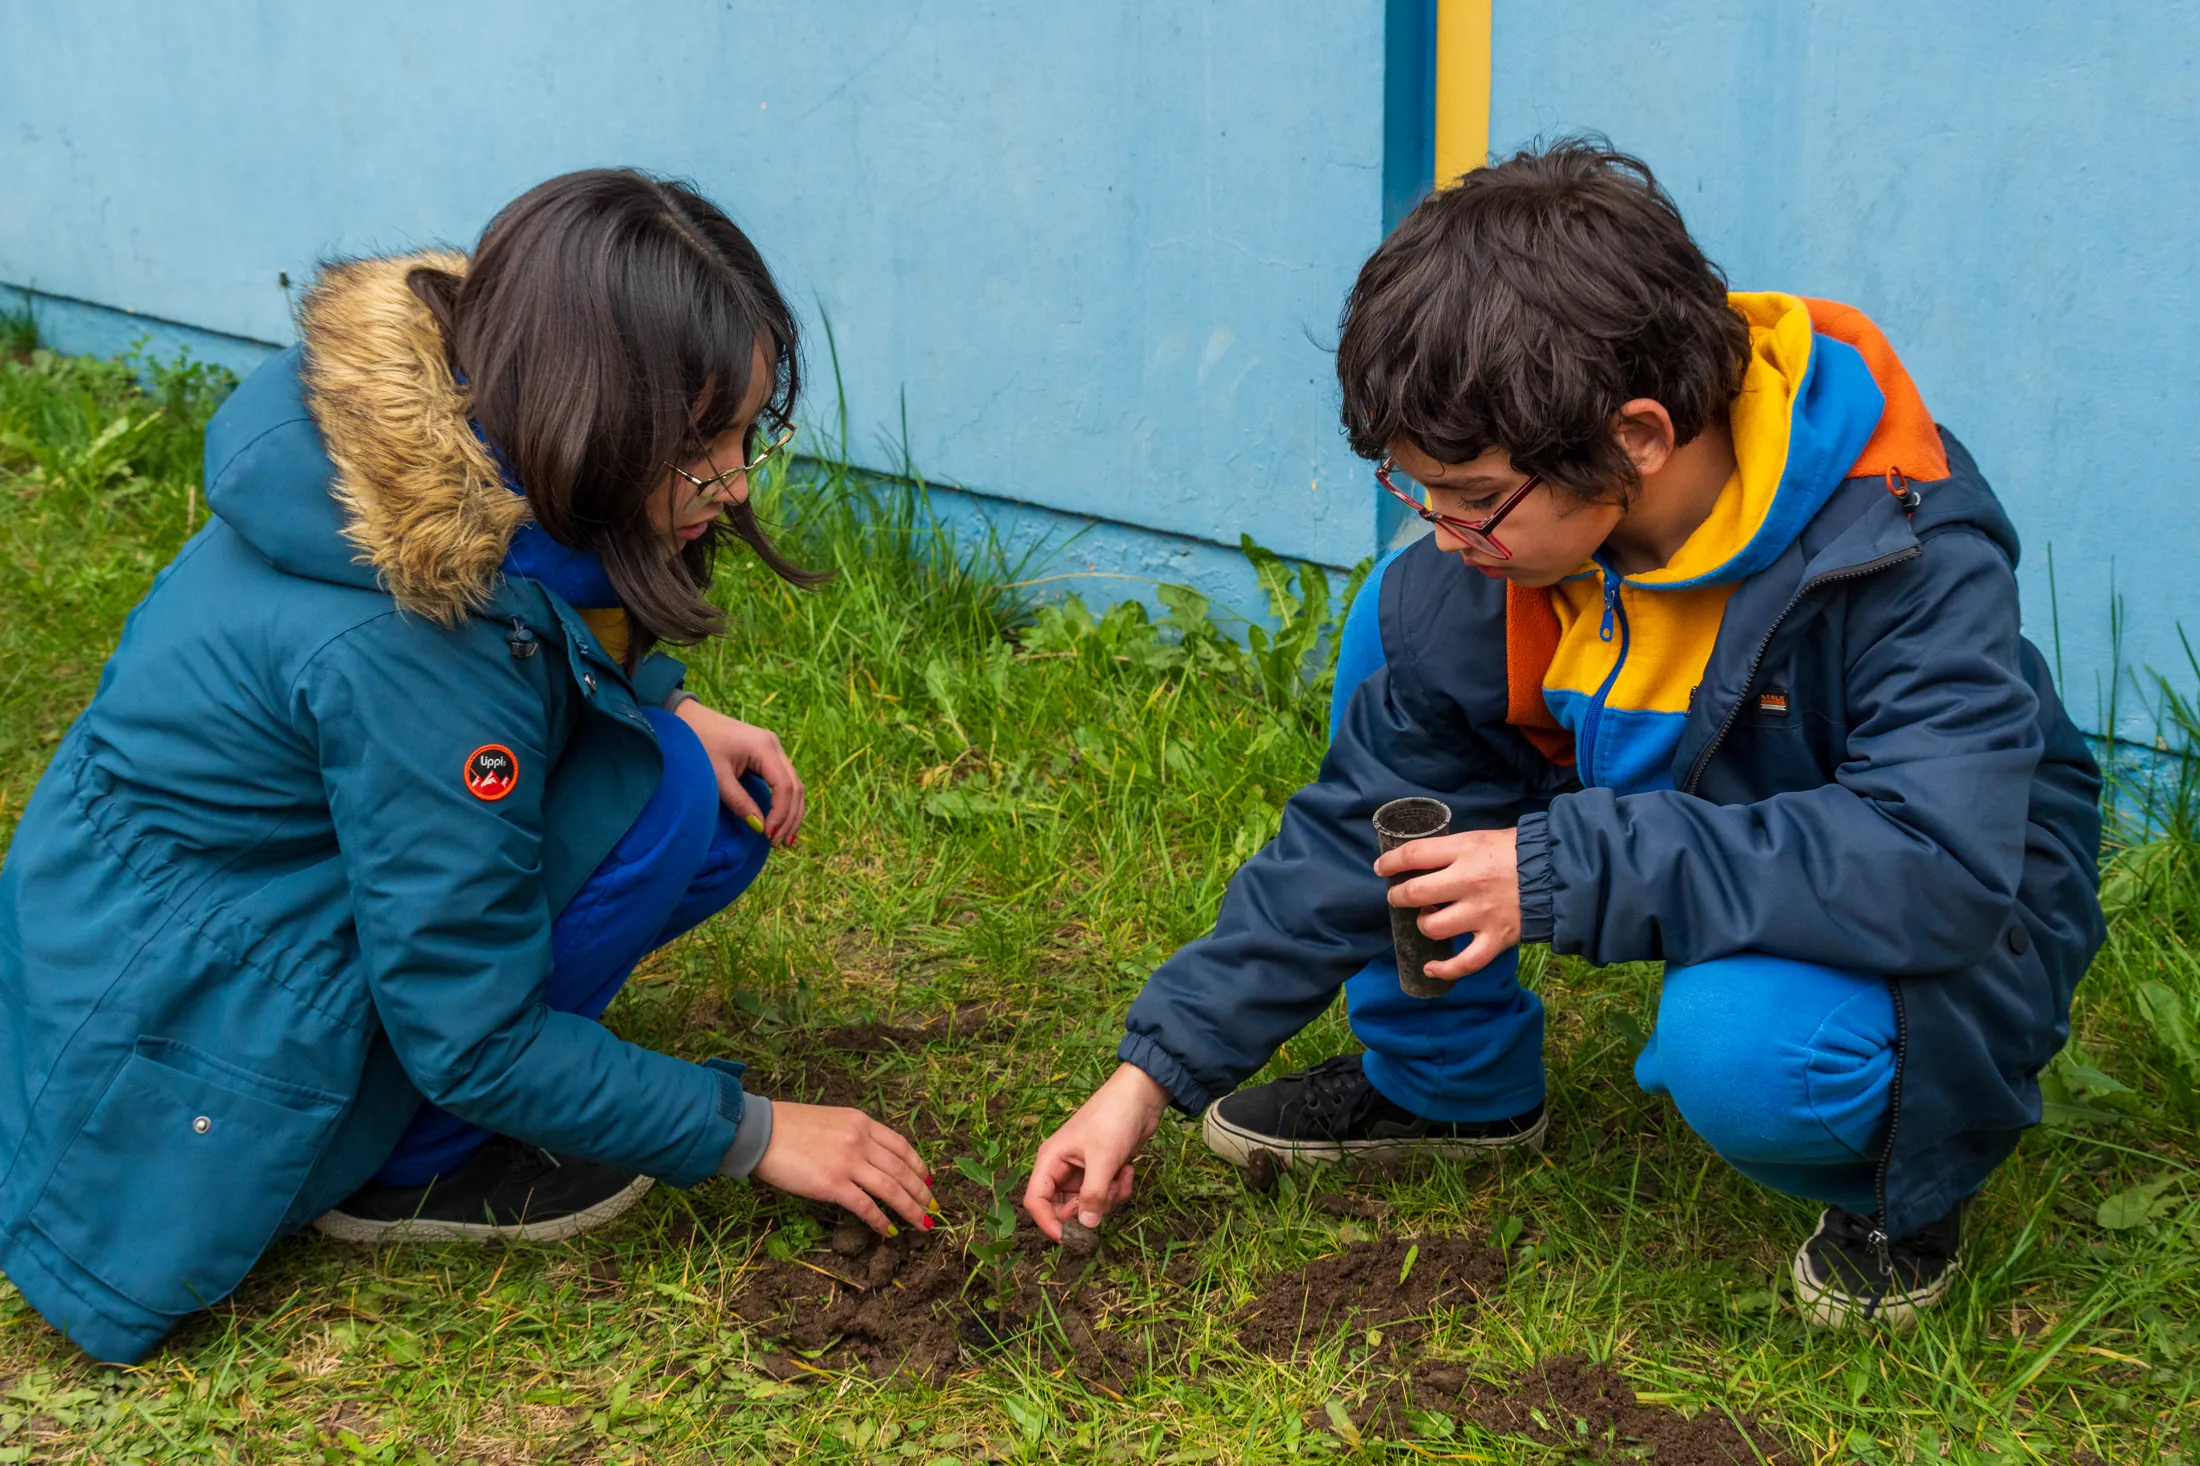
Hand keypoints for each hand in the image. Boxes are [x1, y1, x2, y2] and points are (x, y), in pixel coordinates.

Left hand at [674, 699, 805, 846]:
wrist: (688, 719)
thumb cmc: (698, 744)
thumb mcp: (717, 776)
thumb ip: (739, 802)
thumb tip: (760, 828)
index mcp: (764, 748)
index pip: (784, 787)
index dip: (780, 815)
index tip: (769, 837)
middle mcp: (775, 746)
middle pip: (795, 787)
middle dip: (790, 818)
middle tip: (779, 844)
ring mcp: (774, 749)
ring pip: (794, 785)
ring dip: (791, 812)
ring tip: (784, 838)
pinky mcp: (768, 754)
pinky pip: (785, 781)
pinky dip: (785, 802)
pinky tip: (781, 820)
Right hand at [751, 1102, 935, 1235]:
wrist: (761, 1132)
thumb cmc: (790, 1126)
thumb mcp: (832, 1120)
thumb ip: (854, 1134)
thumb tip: (871, 1157)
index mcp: (862, 1122)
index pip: (901, 1146)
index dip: (918, 1166)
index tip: (928, 1180)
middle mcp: (861, 1140)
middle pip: (902, 1170)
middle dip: (921, 1192)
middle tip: (933, 1208)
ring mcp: (848, 1162)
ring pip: (891, 1189)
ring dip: (911, 1209)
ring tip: (923, 1223)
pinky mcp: (833, 1185)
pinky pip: (866, 1206)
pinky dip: (881, 1220)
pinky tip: (889, 1231)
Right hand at [1023, 1063, 1168, 1241]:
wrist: (1141, 1098)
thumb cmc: (1113, 1120)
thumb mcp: (1103, 1159)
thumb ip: (1093, 1194)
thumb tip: (1086, 1226)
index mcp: (1050, 1160)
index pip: (1036, 1200)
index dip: (1047, 1222)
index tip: (1067, 1238)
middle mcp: (1062, 1168)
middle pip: (1064, 1207)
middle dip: (1088, 1208)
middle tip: (1106, 1195)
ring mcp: (1083, 1171)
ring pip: (1088, 1204)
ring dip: (1108, 1198)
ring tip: (1121, 1176)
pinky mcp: (1102, 1172)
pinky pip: (1105, 1195)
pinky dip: (1118, 1189)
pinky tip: (1128, 1171)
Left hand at [1372, 826, 1521, 979]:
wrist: (1558, 871)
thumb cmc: (1518, 850)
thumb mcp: (1481, 837)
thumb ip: (1453, 851)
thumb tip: (1423, 861)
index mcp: (1465, 851)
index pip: (1413, 855)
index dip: (1390, 863)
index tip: (1382, 868)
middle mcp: (1469, 882)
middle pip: (1415, 893)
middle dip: (1399, 896)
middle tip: (1399, 896)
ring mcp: (1482, 913)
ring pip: (1432, 927)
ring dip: (1423, 925)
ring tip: (1428, 919)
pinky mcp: (1496, 938)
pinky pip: (1464, 962)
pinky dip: (1444, 970)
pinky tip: (1431, 968)